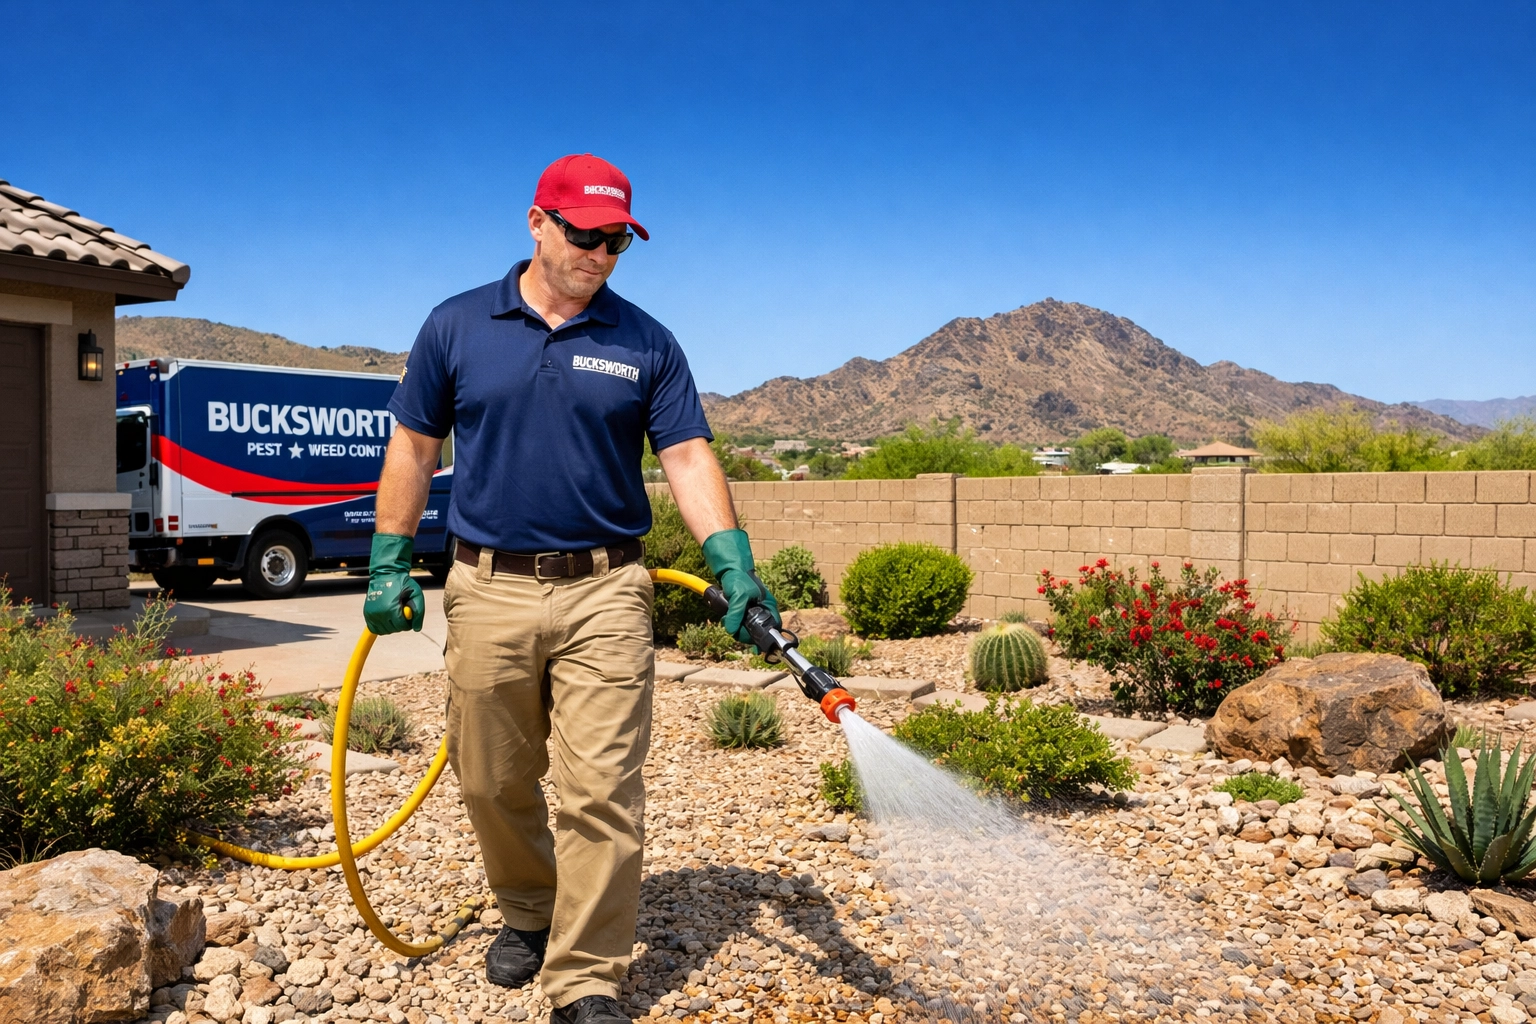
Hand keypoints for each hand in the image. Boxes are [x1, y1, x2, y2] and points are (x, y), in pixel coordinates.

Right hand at [365, 533, 424, 633]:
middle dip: (400, 623)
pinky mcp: (366, 613)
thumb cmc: (403, 584)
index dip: (408, 622)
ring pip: (383, 631)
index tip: (408, 613)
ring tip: (393, 613)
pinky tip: (386, 618)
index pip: (402, 626)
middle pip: (393, 629)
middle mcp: (379, 613)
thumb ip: (419, 612)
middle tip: (401, 611)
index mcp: (391, 609)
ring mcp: (371, 614)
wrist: (385, 574)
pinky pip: (374, 628)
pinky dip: (381, 626)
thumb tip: (416, 629)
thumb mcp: (416, 595)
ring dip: (390, 626)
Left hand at [701, 529, 780, 647]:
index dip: (763, 637)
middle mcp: (763, 611)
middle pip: (757, 633)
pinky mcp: (743, 613)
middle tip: (732, 625)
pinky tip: (725, 617)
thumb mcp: (738, 596)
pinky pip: (739, 625)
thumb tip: (731, 630)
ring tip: (726, 618)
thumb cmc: (738, 579)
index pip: (773, 629)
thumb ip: (736, 613)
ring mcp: (753, 613)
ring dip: (735, 628)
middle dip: (743, 632)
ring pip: (746, 630)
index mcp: (768, 607)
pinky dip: (731, 623)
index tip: (751, 638)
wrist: (729, 569)